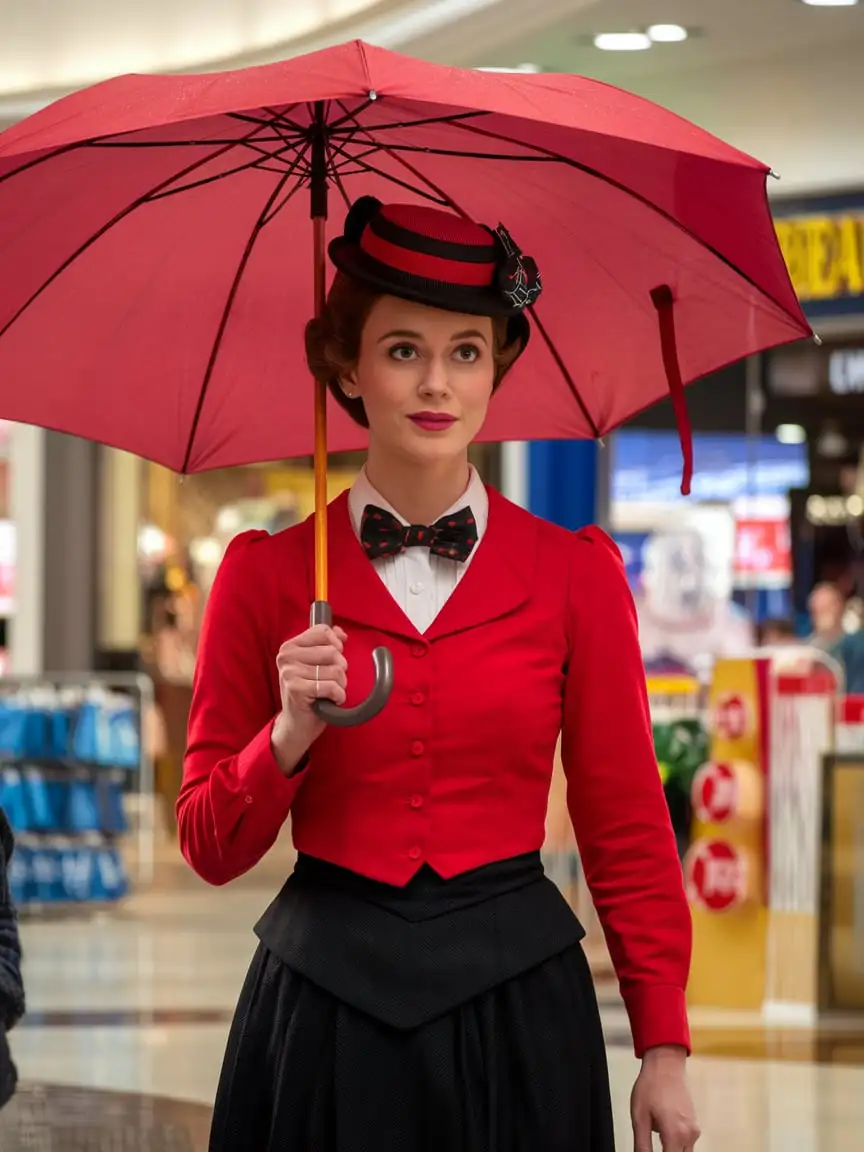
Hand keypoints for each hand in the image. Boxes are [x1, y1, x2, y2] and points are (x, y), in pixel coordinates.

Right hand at [272, 624, 347, 761]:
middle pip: (333, 652)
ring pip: (336, 670)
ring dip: (340, 685)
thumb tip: (341, 633)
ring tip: (328, 693)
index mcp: (290, 646)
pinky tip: (330, 701)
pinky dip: (338, 696)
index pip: (323, 631)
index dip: (336, 645)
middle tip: (329, 682)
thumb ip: (326, 644)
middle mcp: (286, 656)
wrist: (296, 725)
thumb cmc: (309, 694)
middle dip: (340, 669)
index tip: (333, 660)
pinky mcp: (296, 689)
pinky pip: (332, 687)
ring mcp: (289, 673)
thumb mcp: (315, 665)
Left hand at [631, 1046, 699, 1151]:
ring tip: (656, 1134)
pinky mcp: (694, 1124)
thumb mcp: (639, 1117)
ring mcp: (694, 1130)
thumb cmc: (651, 1087)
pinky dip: (675, 1144)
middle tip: (650, 1146)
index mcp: (675, 1135)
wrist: (665, 1065)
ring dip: (671, 1150)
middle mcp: (689, 1135)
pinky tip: (662, 1130)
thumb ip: (641, 1145)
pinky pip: (686, 1143)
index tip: (648, 1151)